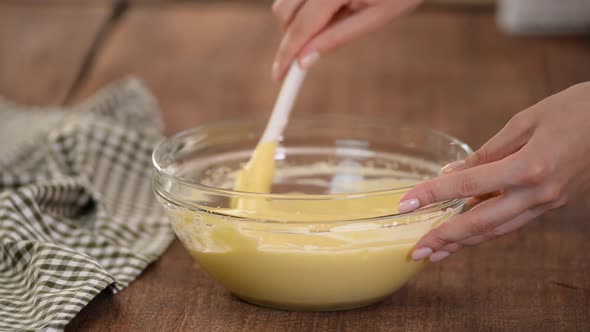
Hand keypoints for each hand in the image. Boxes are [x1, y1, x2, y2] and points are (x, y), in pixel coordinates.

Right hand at [271, 0, 421, 80]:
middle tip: (312, 49)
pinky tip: (334, 2)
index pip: (301, 29)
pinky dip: (305, 3)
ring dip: (297, 18)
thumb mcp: (378, 16)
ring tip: (337, 15)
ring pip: (285, 1)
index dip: (286, 55)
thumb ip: (338, 37)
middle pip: (283, 13)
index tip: (278, 77)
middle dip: (292, 36)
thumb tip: (304, 61)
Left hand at [398, 82, 589, 262]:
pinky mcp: (553, 204)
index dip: (432, 196)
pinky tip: (465, 236)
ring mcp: (548, 203)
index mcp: (529, 167)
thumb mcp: (524, 122)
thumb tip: (452, 173)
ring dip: (463, 243)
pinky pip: (512, 222)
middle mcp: (538, 193)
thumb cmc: (575, 109)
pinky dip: (486, 232)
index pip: (468, 185)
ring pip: (498, 230)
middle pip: (481, 223)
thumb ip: (486, 152)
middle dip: (445, 239)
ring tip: (434, 252)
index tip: (405, 204)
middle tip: (415, 251)